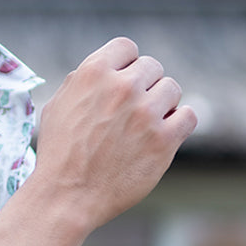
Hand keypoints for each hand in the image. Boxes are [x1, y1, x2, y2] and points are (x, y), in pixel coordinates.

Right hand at [35, 37, 195, 236]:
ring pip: (172, 89)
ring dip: (162, 105)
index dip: (126, 65)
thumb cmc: (59, 154)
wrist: (66, 197)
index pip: (127, 48)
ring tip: (145, 126)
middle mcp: (122, 88)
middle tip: (132, 112)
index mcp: (93, 72)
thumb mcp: (57, 106)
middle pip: (152, 67)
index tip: (123, 84)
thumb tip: (108, 68)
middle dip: (144, 87)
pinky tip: (163, 135)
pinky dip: (179, 124)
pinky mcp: (163, 141)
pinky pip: (189, 116)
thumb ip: (83, 81)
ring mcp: (145, 114)